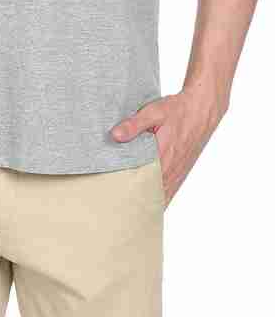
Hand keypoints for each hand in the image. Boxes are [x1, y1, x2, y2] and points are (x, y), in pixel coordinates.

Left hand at [109, 89, 225, 206]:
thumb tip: (115, 135)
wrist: (202, 109)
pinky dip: (161, 198)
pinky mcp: (182, 170)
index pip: (144, 184)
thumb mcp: (154, 112)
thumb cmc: (178, 110)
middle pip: (152, 194)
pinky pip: (171, 191)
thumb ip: (134, 125)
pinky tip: (151, 202)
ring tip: (131, 208)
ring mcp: (179, 172)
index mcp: (163, 157)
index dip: (130, 194)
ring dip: (149, 201)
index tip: (116, 199)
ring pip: (162, 196)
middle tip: (119, 205)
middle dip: (136, 201)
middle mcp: (172, 169)